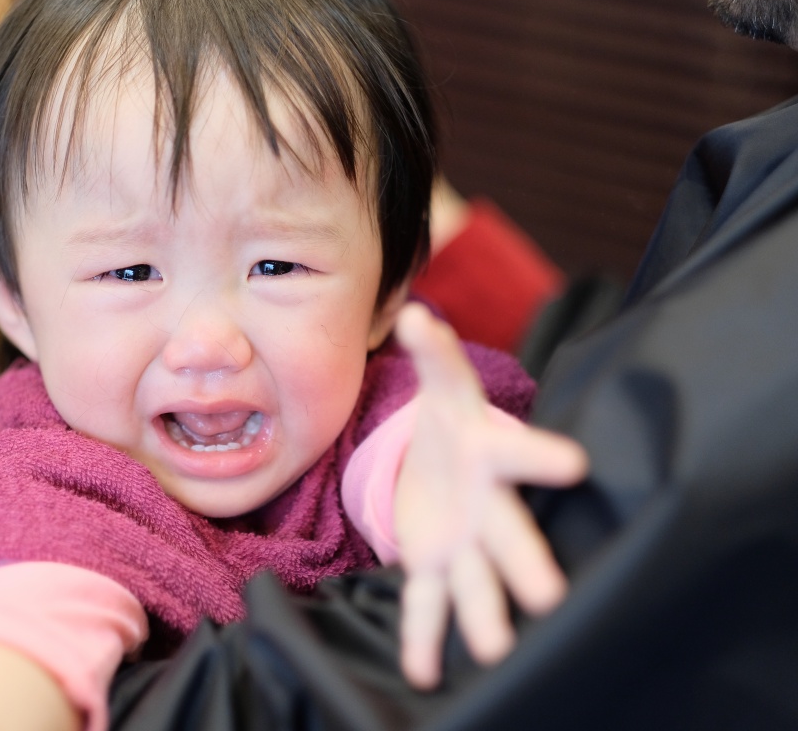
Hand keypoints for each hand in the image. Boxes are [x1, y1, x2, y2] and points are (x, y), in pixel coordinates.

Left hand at [393, 303, 586, 689]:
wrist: (444, 461)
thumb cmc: (453, 421)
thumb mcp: (445, 388)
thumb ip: (435, 356)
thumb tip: (415, 315)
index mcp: (491, 454)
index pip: (519, 454)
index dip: (542, 459)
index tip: (573, 465)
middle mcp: (488, 504)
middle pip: (509, 533)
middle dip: (525, 563)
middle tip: (548, 595)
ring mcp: (465, 540)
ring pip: (477, 580)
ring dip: (484, 614)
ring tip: (494, 650)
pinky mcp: (436, 565)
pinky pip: (428, 603)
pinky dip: (424, 636)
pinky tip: (424, 672)